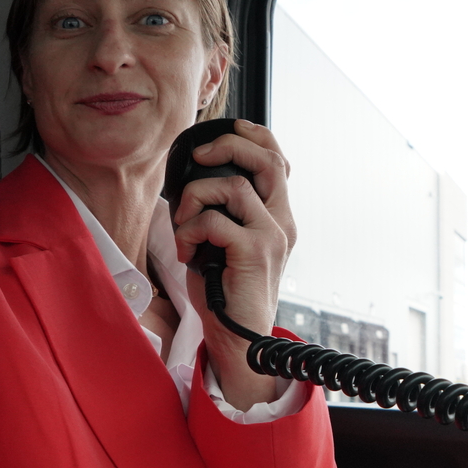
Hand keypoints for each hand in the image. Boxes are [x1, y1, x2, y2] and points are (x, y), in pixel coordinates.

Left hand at [172, 121, 294, 409]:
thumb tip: (193, 182)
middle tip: (198, 157)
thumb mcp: (224, 243)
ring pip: (234, 186)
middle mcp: (282, 222)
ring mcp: (272, 236)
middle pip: (267, 159)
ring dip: (196, 199)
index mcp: (278, 217)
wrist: (240, 340)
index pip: (278, 160)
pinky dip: (191, 230)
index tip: (230, 128)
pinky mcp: (254, 252)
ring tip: (185, 226)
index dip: (255, 135)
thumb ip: (221, 211)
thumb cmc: (227, 293)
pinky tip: (188, 251)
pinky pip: (215, 220)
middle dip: (228, 146)